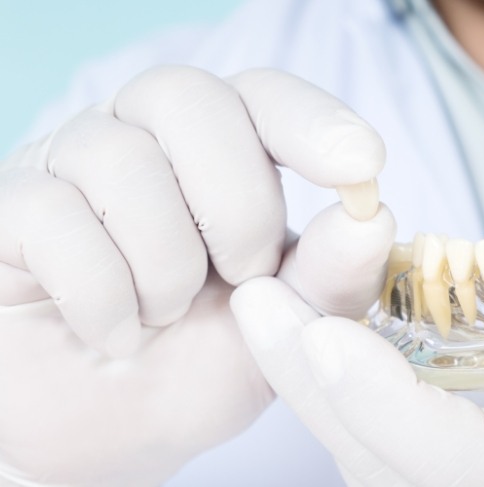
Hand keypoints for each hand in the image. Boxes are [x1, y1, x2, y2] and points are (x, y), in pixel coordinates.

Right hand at [0, 67, 393, 485]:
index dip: (313, 121)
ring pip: (123, 162)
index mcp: (221, 151)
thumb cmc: (202, 362)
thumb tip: (374, 217)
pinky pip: (55, 217)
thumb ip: (328, 275)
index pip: (265, 96)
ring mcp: (71, 163)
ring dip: (166, 267)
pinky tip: (114, 332)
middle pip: (192, 103)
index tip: (361, 165)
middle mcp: (145, 136)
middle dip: (237, 206)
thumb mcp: (283, 325)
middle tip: (241, 277)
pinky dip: (103, 297)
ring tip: (165, 315)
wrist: (112, 422)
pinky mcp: (13, 207)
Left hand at [232, 143, 483, 485]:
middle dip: (311, 384)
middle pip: (377, 462)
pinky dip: (330, 390)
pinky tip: (307, 331)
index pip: (461, 468)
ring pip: (361, 452)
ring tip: (263, 305)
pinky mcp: (423, 475)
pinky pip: (366, 443)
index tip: (328, 339)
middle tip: (257, 302)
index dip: (393, 412)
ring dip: (306, 381)